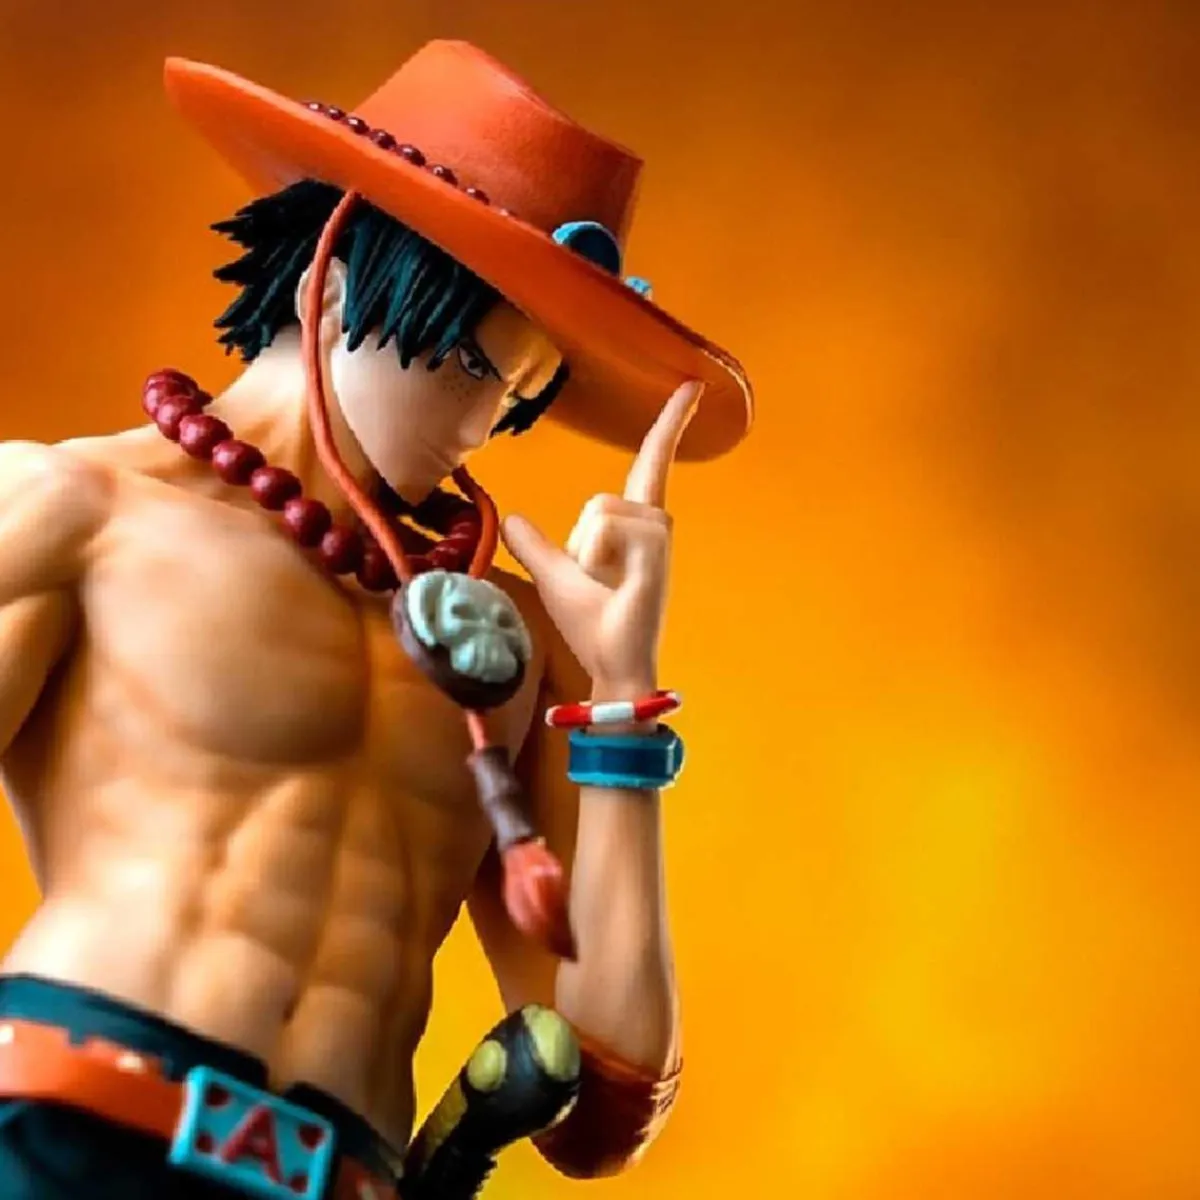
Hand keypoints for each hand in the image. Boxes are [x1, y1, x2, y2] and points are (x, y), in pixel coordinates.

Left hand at [502, 381, 700, 699]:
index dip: (669, 425)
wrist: (612, 663)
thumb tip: (511, 517)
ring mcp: (660, 537)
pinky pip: (607, 527)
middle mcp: (655, 524)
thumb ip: (534, 545)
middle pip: (600, 500)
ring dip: (588, 552)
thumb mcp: (552, 576)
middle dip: (584, 541)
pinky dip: (597, 557)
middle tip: (598, 584)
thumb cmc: (591, 625)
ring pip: (601, 512)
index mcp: (636, 525)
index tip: (692, 385)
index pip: (652, 463)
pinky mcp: (657, 550)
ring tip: (607, 586)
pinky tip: (617, 586)